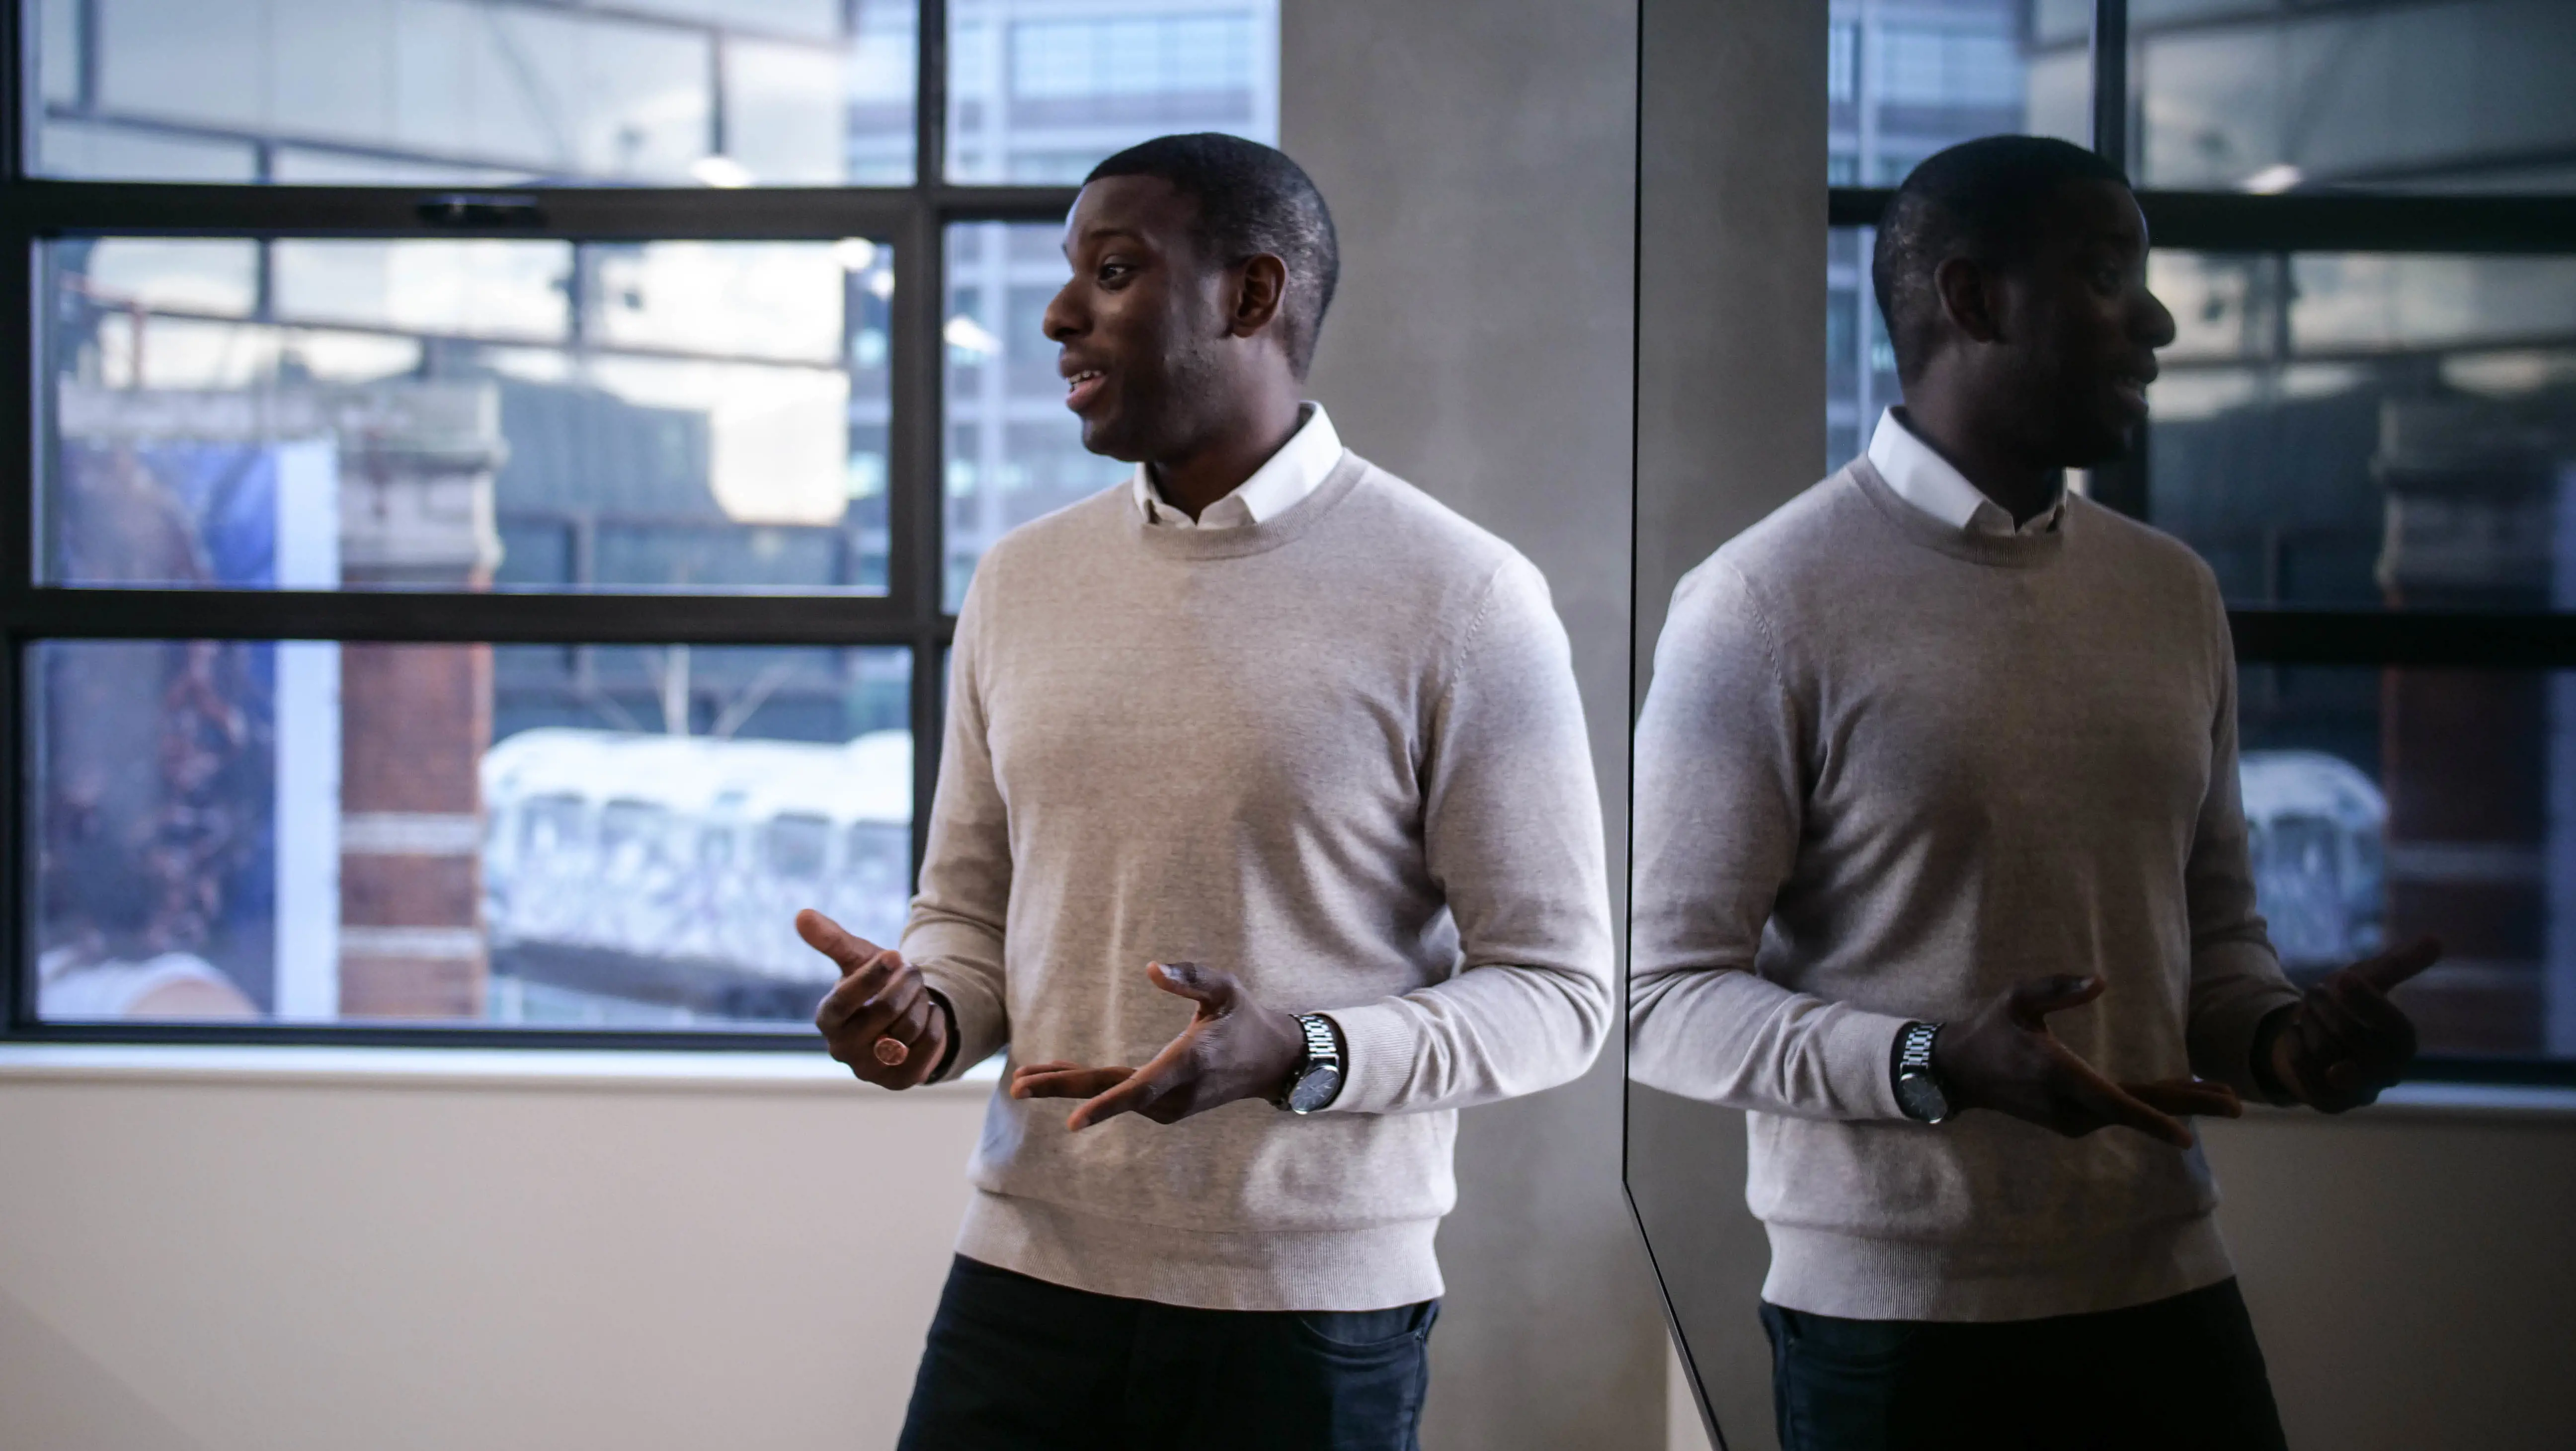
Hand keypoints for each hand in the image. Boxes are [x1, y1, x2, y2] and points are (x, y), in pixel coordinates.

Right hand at [803, 909, 947, 1089]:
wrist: (903, 1019)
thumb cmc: (874, 984)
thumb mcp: (856, 958)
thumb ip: (831, 939)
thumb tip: (802, 915)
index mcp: (826, 1018)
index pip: (844, 999)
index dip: (872, 975)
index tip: (894, 954)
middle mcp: (842, 1049)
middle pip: (886, 1010)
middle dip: (907, 982)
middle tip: (911, 969)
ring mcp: (870, 1070)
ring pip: (910, 1027)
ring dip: (921, 1001)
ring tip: (916, 996)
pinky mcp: (900, 1081)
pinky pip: (930, 1046)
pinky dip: (936, 1023)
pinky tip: (928, 1016)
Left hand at [1008, 961, 1306, 1130]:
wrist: (1273, 1062)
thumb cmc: (1246, 1018)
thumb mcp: (1225, 989)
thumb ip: (1191, 977)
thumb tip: (1151, 968)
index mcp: (1188, 1063)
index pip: (1140, 1089)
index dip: (1106, 1105)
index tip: (1073, 1121)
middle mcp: (1176, 1092)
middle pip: (1112, 1094)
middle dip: (1062, 1089)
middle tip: (1017, 1086)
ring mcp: (1171, 1106)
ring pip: (1112, 1096)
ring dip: (1070, 1087)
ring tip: (1025, 1078)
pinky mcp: (1166, 1108)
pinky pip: (1122, 1097)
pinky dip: (1092, 1089)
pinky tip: (1063, 1076)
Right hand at [1932, 975, 2242, 1148]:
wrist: (1958, 1072)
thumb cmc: (1990, 1028)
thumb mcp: (2016, 998)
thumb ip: (2056, 987)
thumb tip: (2102, 982)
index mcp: (2058, 1075)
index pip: (2113, 1102)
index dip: (2151, 1118)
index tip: (2187, 1137)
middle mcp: (2068, 1106)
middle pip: (2136, 1110)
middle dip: (2188, 1108)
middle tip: (2236, 1105)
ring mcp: (2069, 1119)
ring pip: (2129, 1113)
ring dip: (2173, 1105)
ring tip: (2219, 1096)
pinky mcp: (2070, 1122)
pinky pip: (2117, 1113)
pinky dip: (2149, 1106)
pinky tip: (2176, 1095)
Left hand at [2265, 936, 2439, 1113]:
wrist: (2306, 1039)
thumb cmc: (2343, 1008)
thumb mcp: (2367, 980)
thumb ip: (2398, 965)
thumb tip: (2436, 940)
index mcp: (2404, 1044)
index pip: (2395, 1027)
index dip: (2369, 1002)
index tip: (2344, 977)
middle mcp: (2389, 1073)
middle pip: (2354, 1038)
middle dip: (2327, 1007)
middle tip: (2315, 990)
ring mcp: (2360, 1092)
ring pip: (2326, 1053)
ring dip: (2308, 1023)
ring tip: (2306, 1013)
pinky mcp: (2330, 1104)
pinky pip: (2306, 1072)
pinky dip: (2294, 1045)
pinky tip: (2292, 1033)